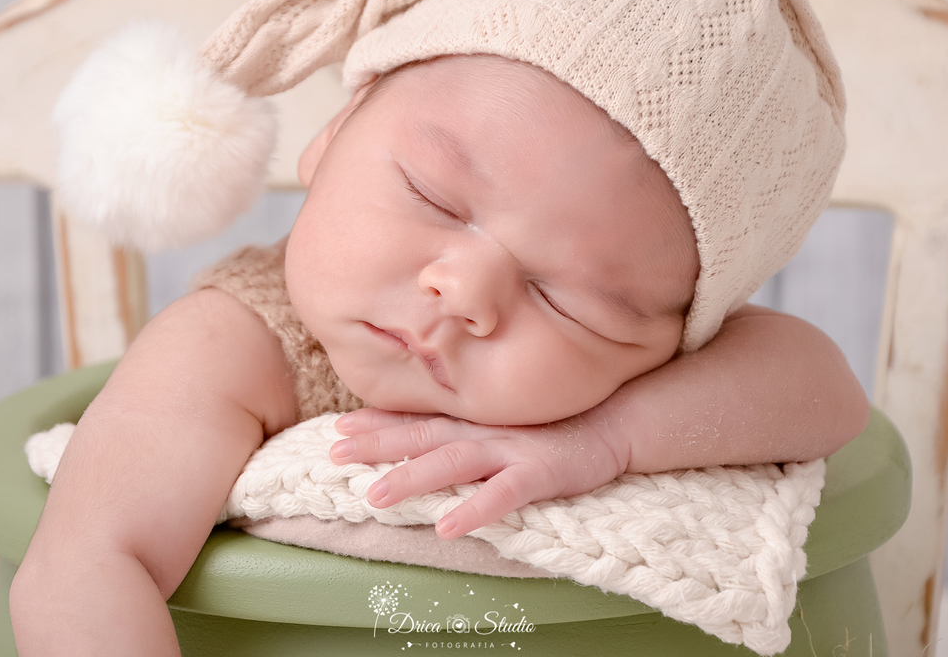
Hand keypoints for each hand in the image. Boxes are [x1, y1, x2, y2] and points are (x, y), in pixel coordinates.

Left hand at [328, 409, 626, 538]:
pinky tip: (448, 526)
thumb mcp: (505, 424)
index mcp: (475, 421)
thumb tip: (426, 436)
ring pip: (452, 463)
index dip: (378, 423)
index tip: (338, 430)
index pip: (418, 419)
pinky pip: (502, 495)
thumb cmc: (555, 428)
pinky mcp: (540, 473)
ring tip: (374, 495)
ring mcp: (511, 451)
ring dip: (412, 478)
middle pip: (422, 437)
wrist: (614, 423)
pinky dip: (474, 508)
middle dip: (377, 445)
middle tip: (333, 454)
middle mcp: (485, 431)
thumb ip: (468, 430)